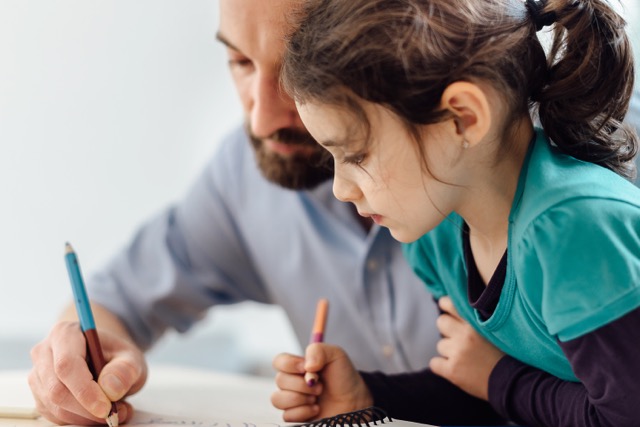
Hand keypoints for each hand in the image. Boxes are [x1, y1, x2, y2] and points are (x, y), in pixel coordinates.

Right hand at [28, 320, 147, 424]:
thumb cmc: (115, 355)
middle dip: (86, 409)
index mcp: (65, 333)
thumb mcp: (131, 358)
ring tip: (114, 411)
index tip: (105, 408)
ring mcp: (38, 375)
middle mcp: (44, 352)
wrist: (105, 358)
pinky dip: (79, 420)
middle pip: (56, 389)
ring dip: (85, 417)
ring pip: (54, 406)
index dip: (84, 390)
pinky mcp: (40, 396)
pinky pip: (54, 416)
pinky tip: (98, 413)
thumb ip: (125, 370)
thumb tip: (110, 389)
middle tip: (115, 414)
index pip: (67, 365)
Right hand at [271, 343, 372, 421]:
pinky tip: (316, 409)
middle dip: (302, 385)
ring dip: (301, 399)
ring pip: (278, 399)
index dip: (289, 364)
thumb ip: (318, 351)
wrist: (354, 401)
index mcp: (298, 365)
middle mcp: (292, 382)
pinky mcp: (295, 416)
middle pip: (280, 380)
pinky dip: (303, 412)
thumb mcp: (336, 355)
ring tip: (317, 399)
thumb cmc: (344, 377)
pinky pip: (286, 415)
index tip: (306, 368)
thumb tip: (306, 366)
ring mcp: (292, 399)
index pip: (279, 361)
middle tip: (320, 387)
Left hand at [429, 296, 503, 400]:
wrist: (513, 383)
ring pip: (440, 345)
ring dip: (449, 351)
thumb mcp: (496, 331)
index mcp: (476, 323)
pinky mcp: (452, 370)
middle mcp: (464, 335)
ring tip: (465, 358)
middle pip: (441, 322)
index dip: (446, 305)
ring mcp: (457, 353)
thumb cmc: (507, 356)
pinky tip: (455, 368)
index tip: (446, 307)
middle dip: (447, 329)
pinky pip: (434, 363)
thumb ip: (479, 319)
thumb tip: (462, 308)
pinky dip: (442, 366)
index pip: (450, 304)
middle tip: (458, 338)